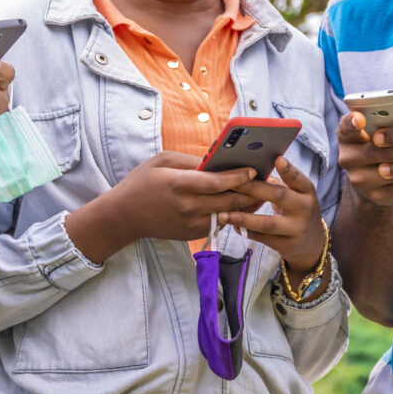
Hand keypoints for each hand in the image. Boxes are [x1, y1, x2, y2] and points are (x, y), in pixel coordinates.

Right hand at [65, 152, 261, 263]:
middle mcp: (188, 207)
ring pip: (230, 214)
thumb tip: (217, 160)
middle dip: (252, 191)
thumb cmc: (141, 183)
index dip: (240, 177)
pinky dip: (234, 213)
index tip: (254, 170)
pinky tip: (242, 204)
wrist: (124, 217)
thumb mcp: (161, 161)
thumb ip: (190, 160)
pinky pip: (221, 222)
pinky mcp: (193, 233)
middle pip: (230, 201)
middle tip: (267, 181)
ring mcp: (191, 223)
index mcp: (180, 184)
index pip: (218, 182)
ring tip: (262, 192)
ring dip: (248, 204)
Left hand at [219, 156, 325, 274]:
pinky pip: (262, 238)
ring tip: (223, 215)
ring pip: (267, 223)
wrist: (312, 243)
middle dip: (253, 189)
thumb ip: (280, 183)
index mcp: (307, 192)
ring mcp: (296, 228)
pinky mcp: (287, 245)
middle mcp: (305, 209)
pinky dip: (246, 231)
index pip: (299, 179)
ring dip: (243, 218)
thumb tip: (249, 170)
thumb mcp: (297, 195)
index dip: (289, 170)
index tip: (277, 159)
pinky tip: (232, 226)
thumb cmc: (296, 210)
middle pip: (278, 196)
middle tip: (231, 183)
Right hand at [337, 110, 392, 204]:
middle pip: (381, 149)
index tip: (360, 118)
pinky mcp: (377, 196)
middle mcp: (348, 159)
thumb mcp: (377, 131)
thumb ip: (388, 121)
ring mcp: (360, 180)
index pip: (346, 127)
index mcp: (346, 137)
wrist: (374, 182)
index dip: (352, 123)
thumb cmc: (381, 145)